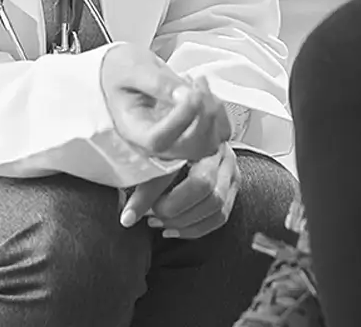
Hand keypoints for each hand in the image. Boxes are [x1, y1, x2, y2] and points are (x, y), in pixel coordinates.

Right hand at [100, 44, 231, 162]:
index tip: (190, 92)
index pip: (159, 141)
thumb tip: (185, 95)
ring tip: (197, 84)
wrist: (121, 74)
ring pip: (208, 143)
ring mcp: (176, 142)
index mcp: (135, 131)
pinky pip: (217, 134)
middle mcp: (156, 145)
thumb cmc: (121, 71)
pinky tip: (204, 93)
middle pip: (190, 147)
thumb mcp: (133, 68)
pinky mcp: (192, 135)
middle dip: (203, 113)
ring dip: (213, 111)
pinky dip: (220, 112)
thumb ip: (158, 81)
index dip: (180, 119)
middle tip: (196, 83)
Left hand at [122, 144, 239, 238]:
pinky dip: (196, 229)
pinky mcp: (233, 186)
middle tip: (149, 214)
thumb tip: (128, 217)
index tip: (131, 215)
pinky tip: (174, 230)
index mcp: (199, 138)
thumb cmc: (168, 144)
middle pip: (204, 187)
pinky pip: (220, 216)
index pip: (181, 172)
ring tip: (158, 222)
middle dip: (173, 210)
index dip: (154, 196)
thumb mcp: (153, 155)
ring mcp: (230, 170)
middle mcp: (220, 152)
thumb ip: (144, 184)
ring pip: (216, 206)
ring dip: (184, 222)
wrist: (189, 131)